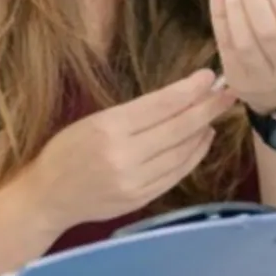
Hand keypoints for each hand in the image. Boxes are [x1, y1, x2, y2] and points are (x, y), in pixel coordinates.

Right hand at [15, 70, 238, 229]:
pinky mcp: (141, 199)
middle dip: (207, 108)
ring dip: (203, 131)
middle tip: (229, 93)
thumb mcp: (91, 121)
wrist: (47, 197)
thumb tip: (179, 98)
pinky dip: (194, 156)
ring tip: (215, 113)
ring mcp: (134, 182)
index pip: (161, 106)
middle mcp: (124, 156)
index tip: (210, 77)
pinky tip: (201, 140)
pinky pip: (176, 174)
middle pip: (179, 129)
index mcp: (108, 128)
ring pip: (182, 153)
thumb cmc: (64, 151)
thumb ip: (134, 114)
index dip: (190, 90)